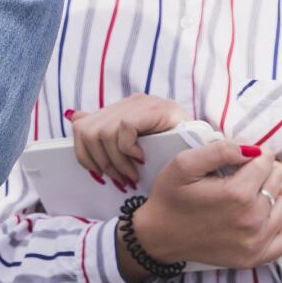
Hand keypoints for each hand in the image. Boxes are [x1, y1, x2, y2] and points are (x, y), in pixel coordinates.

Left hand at [68, 95, 184, 192]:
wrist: (206, 148)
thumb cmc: (171, 151)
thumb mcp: (135, 144)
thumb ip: (107, 132)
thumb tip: (75, 117)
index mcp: (121, 110)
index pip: (83, 126)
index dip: (84, 154)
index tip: (99, 175)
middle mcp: (130, 103)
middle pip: (88, 131)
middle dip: (100, 162)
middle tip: (118, 179)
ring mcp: (143, 103)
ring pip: (105, 133)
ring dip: (117, 161)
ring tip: (132, 175)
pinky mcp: (156, 109)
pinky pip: (125, 129)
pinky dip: (129, 149)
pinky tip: (142, 159)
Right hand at [127, 142, 281, 273]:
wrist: (158, 236)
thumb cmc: (170, 197)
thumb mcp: (185, 163)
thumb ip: (220, 150)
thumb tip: (250, 149)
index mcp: (237, 193)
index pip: (265, 161)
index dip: (253, 155)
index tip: (239, 160)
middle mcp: (252, 218)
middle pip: (276, 181)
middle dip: (261, 174)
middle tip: (239, 178)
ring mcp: (255, 241)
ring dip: (271, 198)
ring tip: (249, 197)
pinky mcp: (253, 258)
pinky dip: (277, 226)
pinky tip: (260, 220)